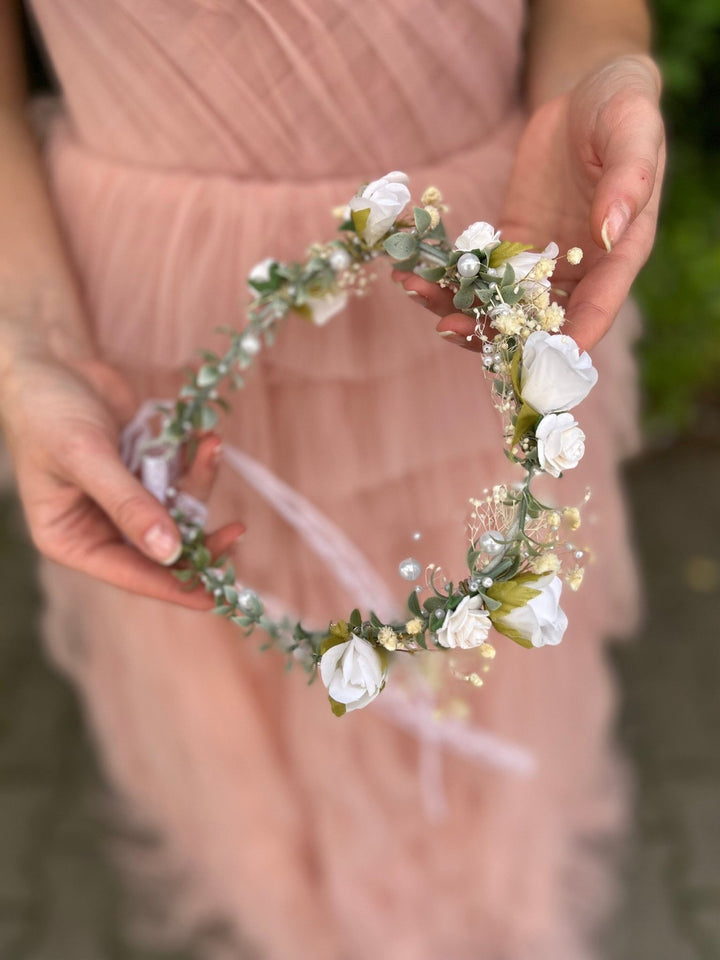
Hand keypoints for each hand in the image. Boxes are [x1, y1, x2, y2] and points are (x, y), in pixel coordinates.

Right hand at [0, 349, 243, 607]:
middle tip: (237, 530)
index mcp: (71, 539)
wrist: (47, 359)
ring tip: (212, 446)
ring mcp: (124, 499)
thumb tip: (170, 553)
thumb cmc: (47, 411)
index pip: (131, 575)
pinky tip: (205, 437)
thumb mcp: (85, 457)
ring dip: (199, 481)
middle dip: (199, 535)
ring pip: (176, 509)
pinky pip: (178, 477)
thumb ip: (128, 504)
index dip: (175, 585)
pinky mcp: (142, 472)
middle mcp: (99, 526)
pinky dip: (194, 460)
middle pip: (161, 548)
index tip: (218, 596)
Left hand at [395, 54, 664, 351]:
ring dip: (457, 304)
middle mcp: (581, 270)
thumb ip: (629, 181)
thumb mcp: (633, 131)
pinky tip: (409, 268)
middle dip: (492, 330)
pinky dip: (447, 276)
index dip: (571, 338)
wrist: (588, 95)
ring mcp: (542, 263)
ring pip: (501, 302)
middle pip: (539, 320)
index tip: (538, 358)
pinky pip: (479, 272)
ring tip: (413, 287)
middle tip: (447, 326)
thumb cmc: (623, 108)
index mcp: (619, 254)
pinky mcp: (512, 246)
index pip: (598, 308)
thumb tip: (611, 230)